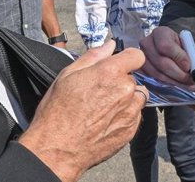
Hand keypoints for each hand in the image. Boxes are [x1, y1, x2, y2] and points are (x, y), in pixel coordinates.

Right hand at [18, 40, 146, 181]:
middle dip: (121, 81)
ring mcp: (130, 112)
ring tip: (104, 107)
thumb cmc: (58, 111)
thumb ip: (93, 56)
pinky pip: (135, 115)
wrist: (57, 148)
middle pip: (133, 78)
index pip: (137, 55)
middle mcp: (125, 90)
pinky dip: (125, 115)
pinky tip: (106, 121)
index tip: (119, 65)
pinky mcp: (131, 130)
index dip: (127, 58)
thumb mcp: (68, 75)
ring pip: (137, 97)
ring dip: (126, 98)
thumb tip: (109, 45)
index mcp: (110, 72)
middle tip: (100, 91)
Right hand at [139, 26, 194, 87]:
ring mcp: (141, 58)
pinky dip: (165, 86)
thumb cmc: (186, 52)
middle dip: (178, 74)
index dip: (178, 57)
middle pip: (160, 62)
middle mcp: (147, 43)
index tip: (189, 66)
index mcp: (161, 33)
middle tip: (190, 80)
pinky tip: (176, 86)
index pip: (165, 45)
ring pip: (156, 73)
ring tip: (186, 85)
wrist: (176, 56)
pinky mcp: (140, 70)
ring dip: (173, 82)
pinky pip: (151, 81)